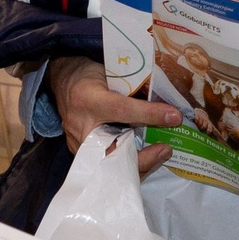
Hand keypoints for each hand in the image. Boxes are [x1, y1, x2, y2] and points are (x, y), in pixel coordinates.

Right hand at [45, 57, 177, 171]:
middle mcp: (83, 126)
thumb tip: (166, 104)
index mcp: (89, 99)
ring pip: (112, 166)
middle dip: (144, 158)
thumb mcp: (112, 73)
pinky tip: (148, 159)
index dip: (150, 114)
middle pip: (115, 151)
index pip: (122, 109)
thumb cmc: (90, 76)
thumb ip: (135, 89)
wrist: (63, 84)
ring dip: (140, 164)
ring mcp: (80, 145)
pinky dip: (130, 166)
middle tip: (166, 150)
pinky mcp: (83, 156)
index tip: (174, 117)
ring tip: (161, 154)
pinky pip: (108, 166)